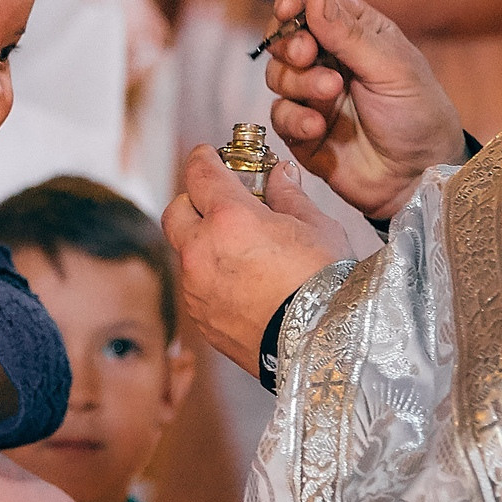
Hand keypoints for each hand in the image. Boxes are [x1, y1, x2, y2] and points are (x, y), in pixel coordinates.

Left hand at [162, 147, 353, 369]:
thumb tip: (280, 174)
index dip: (203, 158)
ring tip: (238, 250)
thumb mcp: (316, 227)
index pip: (199, 173)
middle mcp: (201, 251)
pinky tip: (241, 284)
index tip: (208, 155)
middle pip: (175, 211)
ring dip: (201, 243)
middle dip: (193, 201)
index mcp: (229, 219)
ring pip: (184, 253)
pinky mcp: (201, 320)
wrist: (323, 346)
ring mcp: (196, 289)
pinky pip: (195, 287)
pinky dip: (209, 277)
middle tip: (219, 203)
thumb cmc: (326, 282)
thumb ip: (289, 195)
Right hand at [263, 0, 466, 220]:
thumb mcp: (393, 68)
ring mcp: (314, 96)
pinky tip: (316, 126)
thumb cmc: (418, 115)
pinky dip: (293, 118)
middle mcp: (331, 61)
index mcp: (358, 34)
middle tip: (307, 54)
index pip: (316, 2)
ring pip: (278, 75)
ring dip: (297, 81)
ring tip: (330, 92)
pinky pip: (280, 115)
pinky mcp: (303, 130)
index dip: (296, 0)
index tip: (286, 8)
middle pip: (287, 37)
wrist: (419, 175)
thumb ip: (350, 34)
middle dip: (290, 43)